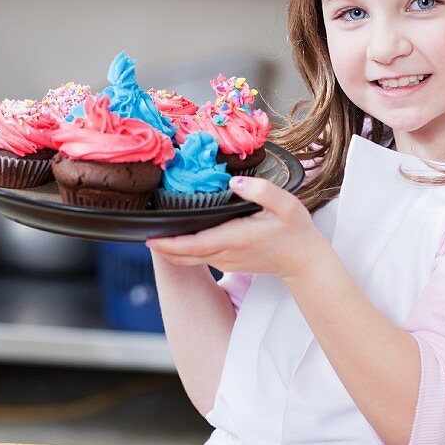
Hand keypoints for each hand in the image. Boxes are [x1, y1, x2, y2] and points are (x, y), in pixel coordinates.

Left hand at [148, 175, 324, 282]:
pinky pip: (198, 258)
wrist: (303, 261)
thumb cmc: (295, 232)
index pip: (193, 244)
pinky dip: (183, 251)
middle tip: (141, 232)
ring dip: (170, 249)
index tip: (148, 237)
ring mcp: (225, 261)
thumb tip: (235, 182)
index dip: (168, 243)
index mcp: (234, 238)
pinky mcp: (228, 262)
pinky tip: (176, 238)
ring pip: (189, 259)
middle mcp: (225, 253)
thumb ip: (262, 191)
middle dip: (161, 247)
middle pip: (183, 255)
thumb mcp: (286, 205)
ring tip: (153, 234)